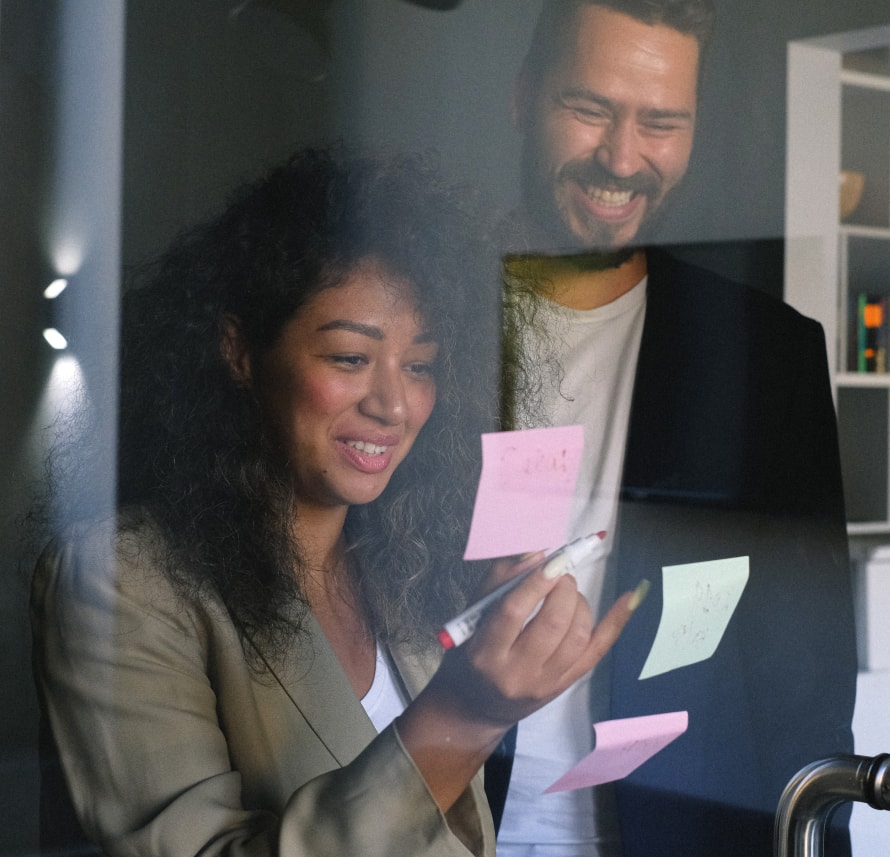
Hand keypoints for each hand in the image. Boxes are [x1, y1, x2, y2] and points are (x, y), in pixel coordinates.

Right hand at [395, 556, 645, 810]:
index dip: (534, 583)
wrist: (476, 708)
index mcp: (485, 653)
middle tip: (560, 574)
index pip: (513, 613)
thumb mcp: (471, 617)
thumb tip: (538, 553)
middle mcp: (517, 673)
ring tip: (569, 591)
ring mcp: (546, 683)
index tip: (549, 560)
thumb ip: (499, 582)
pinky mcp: (565, 686)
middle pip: (551, 625)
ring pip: (577, 637)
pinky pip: (597, 651)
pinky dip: (615, 622)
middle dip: (563, 590)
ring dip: (580, 603)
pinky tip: (630, 597)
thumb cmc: (469, 653)